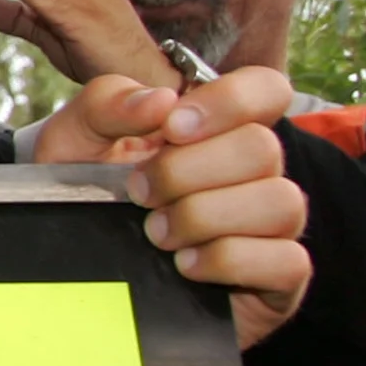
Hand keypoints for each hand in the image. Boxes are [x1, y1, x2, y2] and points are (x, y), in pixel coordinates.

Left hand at [35, 66, 307, 347]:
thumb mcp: (77, 136)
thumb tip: (161, 101)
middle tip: (139, 193)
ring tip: (157, 233)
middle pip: (263, 149)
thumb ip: (109, 103)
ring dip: (206, 217)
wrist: (79, 256)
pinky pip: (289, 262)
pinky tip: (186, 265)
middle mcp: (256, 171)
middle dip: (188, 172)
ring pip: (281, 203)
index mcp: (219, 126)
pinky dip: (231, 261)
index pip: (266, 90)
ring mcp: (272, 225)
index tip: (171, 127)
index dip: (228, 102)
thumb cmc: (85, 187)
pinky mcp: (277, 276)